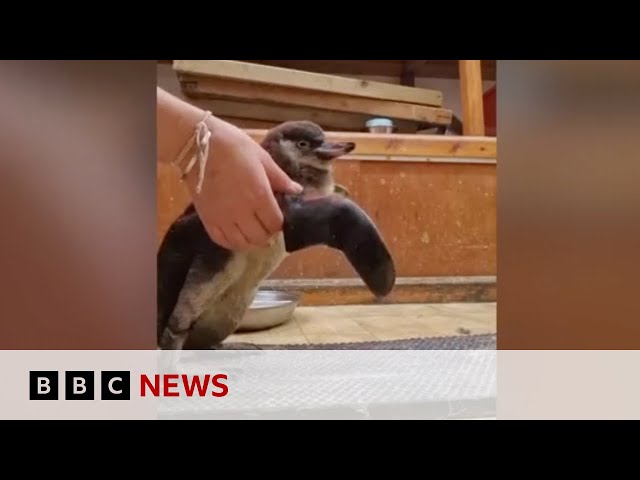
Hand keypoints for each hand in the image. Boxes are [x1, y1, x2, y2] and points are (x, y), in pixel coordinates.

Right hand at [185, 118, 301, 249]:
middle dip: (267, 234)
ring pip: (242, 243)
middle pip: (260, 238)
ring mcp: (223, 218)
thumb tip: (297, 190)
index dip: (279, 223)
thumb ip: (280, 178)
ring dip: (251, 241)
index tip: (277, 216)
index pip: (275, 223)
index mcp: (260, 196)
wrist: (197, 144)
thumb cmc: (233, 146)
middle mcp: (242, 212)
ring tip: (252, 232)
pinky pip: (221, 240)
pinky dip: (231, 242)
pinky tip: (236, 235)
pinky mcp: (207, 219)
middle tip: (265, 224)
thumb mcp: (262, 157)